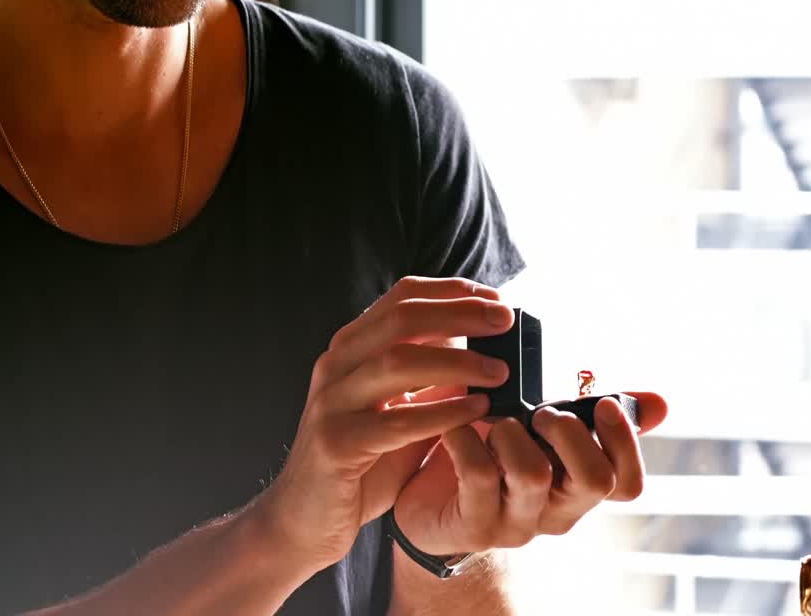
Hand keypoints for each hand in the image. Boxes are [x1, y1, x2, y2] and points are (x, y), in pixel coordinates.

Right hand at [248, 277, 516, 571]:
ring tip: (499, 372)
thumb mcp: (404, 409)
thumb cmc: (363, 462)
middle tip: (504, 322)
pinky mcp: (336, 443)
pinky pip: (396, 422)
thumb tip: (488, 347)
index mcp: (352, 348)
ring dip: (458, 362)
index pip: (402, 297)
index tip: (495, 299)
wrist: (306, 519)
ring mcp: (331, 402)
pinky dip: (443, 412)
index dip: (452, 292)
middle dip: (460, 314)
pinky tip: (476, 410)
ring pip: (397, 362)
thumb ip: (436, 378)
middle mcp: (337, 365)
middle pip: (402, 319)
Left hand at [391, 390, 668, 555]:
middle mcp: (557, 512)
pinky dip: (466, 438)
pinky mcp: (475, 526)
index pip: (628, 483)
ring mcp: (518, 523)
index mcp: (580, 488)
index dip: (626, 443)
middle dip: (570, 431)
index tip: (604, 403)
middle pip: (595, 481)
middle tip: (542, 413)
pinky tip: (456, 427)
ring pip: (534, 474)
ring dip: (513, 433)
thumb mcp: (547, 435)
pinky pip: (479, 473)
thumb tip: (660, 403)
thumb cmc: (496, 457)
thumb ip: (599, 418)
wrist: (430, 502)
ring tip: (494, 423)